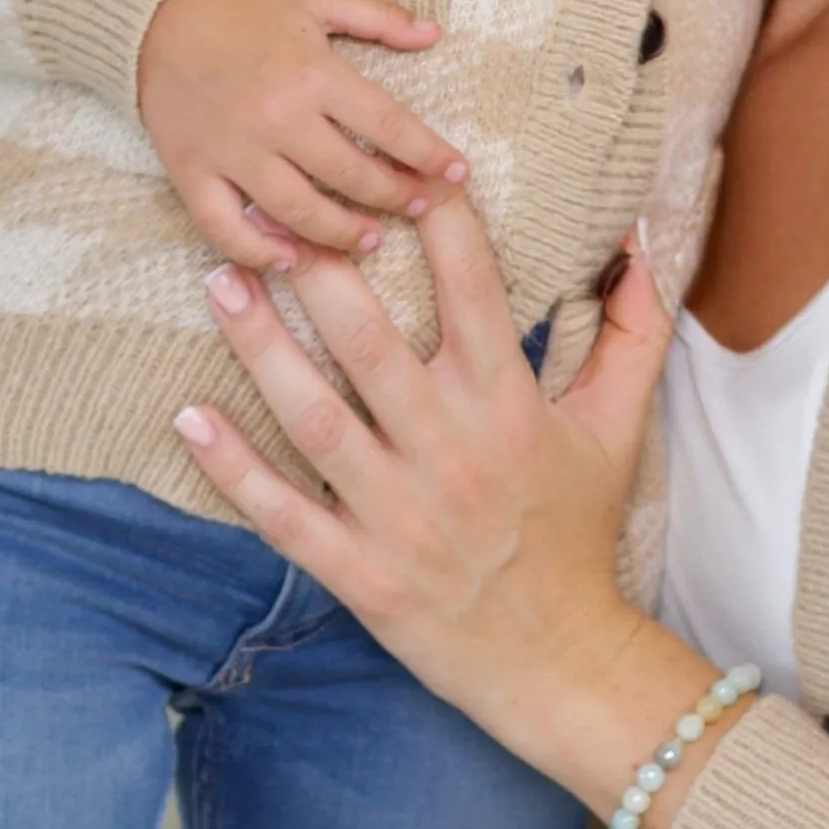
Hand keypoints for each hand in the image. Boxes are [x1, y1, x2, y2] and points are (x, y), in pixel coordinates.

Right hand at [138, 0, 467, 273]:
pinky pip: (225, 227)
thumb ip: (376, 16)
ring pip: (297, 212)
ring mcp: (232, 150)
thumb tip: (434, 33)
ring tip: (371, 241)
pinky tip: (291, 262)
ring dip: (341, 235)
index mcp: (312, 73)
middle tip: (422, 206)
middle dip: (396, 197)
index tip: (458, 174)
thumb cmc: (237, 5)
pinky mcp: (192, 172)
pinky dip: (257, 253)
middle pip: (350, 176)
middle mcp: (276, 118)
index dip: (429, 154)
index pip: (387, 126)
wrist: (149, 13)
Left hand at [169, 193, 743, 828]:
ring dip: (261, 350)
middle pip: (371, 346)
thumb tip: (639, 247)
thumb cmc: (577, 535)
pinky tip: (189, 419)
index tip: (395, 171)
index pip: (473, 293)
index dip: (437, 225)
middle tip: (266, 212)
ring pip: (317, 419)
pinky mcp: (361, 571)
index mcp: (510, 407)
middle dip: (316, 274)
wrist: (558, 658)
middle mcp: (450, 452)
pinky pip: (285, 515)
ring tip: (219, 282)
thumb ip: (633, 335)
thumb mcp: (620, 431)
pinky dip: (235, 471)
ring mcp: (399, 514)